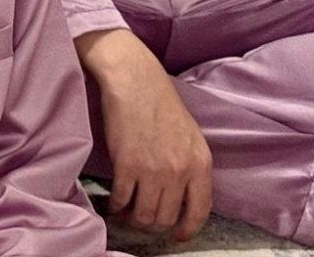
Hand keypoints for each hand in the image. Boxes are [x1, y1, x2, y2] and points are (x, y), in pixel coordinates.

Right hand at [78, 28, 211, 240]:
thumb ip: (190, 166)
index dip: (185, 230)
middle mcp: (180, 171)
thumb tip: (180, 195)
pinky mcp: (127, 165)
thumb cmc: (159, 101)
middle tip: (142, 217)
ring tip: (126, 212)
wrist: (133, 79)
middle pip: (167, 217)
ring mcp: (154, 170)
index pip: (199, 212)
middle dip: (153, 223)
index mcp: (201, 163)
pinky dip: (115, 205)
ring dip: (133, 218)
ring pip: (144, 215)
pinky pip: (122, 199)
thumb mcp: (189, 135)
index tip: (174, 235)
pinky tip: (113, 201)